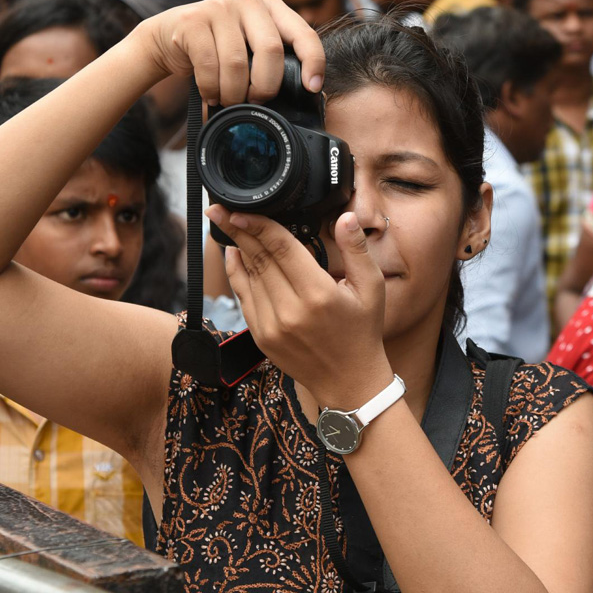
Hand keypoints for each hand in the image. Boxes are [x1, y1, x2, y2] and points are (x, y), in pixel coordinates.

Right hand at [138, 0, 324, 107]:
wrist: (168, 36)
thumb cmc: (216, 48)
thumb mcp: (248, 46)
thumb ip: (271, 59)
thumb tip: (304, 94)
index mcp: (271, 7)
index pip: (303, 33)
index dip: (313, 62)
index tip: (311, 88)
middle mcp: (248, 1)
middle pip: (271, 50)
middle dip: (265, 85)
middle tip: (256, 101)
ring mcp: (219, 7)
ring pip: (237, 63)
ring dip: (233, 93)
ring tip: (228, 100)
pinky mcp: (192, 22)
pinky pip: (209, 66)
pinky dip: (211, 89)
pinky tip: (210, 94)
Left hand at [211, 206, 392, 408]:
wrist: (349, 382)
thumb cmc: (362, 332)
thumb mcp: (372, 288)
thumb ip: (356, 250)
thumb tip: (346, 216)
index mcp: (318, 295)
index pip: (281, 249)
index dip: (258, 226)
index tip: (239, 211)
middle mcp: (290, 310)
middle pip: (258, 259)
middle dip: (237, 231)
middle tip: (220, 210)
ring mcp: (271, 326)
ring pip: (247, 277)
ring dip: (236, 249)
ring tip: (227, 227)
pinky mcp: (261, 336)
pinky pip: (243, 297)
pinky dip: (236, 274)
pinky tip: (235, 255)